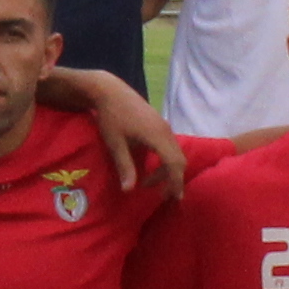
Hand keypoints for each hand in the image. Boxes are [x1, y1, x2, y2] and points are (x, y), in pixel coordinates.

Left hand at [33, 64, 179, 190]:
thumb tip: (129, 191)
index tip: (171, 198)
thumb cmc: (111, 117)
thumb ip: (124, 167)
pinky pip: (170, 145)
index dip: (174, 182)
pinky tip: (152, 167)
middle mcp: (165, 130)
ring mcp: (164, 125)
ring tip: (150, 183)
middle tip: (164, 196)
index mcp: (157, 136)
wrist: (110, 90)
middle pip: (179, 159)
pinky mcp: (159, 123)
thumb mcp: (115, 144)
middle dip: (174, 179)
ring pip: (175, 152)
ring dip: (168, 169)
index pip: (174, 163)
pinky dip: (166, 159)